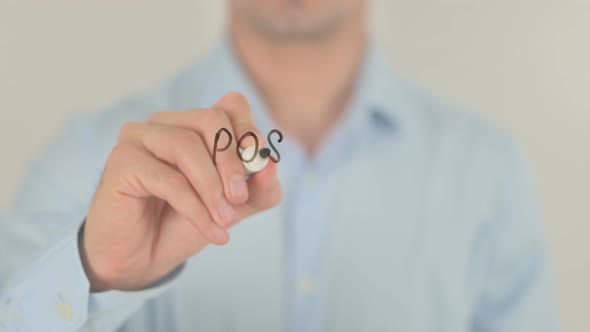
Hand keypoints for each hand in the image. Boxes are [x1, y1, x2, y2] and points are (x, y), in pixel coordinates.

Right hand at [80, 93, 281, 291]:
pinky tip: (212, 231)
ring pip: (187, 145)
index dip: (249, 131)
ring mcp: (139, 137)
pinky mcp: (121, 161)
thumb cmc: (184, 224)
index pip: (231, 105)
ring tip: (226, 221)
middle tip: (240, 200)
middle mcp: (166, 123)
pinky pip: (168, 178)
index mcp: (194, 125)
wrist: (142, 258)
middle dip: (233, 162)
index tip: (258, 165)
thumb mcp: (234, 207)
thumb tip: (271, 165)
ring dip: (212, 188)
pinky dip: (196, 208)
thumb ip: (259, 188)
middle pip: (212, 120)